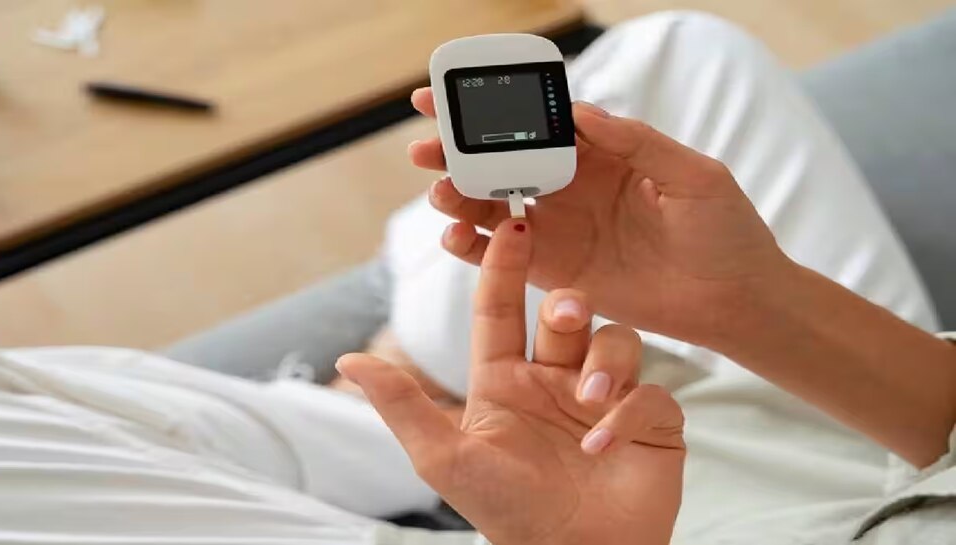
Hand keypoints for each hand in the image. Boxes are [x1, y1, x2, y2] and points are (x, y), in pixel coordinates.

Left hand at [337, 219, 684, 544]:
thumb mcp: (445, 456)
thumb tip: (348, 359)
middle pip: (566, 314)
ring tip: (589, 397)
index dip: (503, 267)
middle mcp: (554, 379)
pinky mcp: (648, 422)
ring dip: (604, 358)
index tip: (512, 225)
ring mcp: (603, 397)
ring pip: (615, 339)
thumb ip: (401, 405)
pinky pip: (651, 392)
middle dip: (566, 305)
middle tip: (563, 316)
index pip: (501, 308)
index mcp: (506, 379)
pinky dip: (630, 411)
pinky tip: (604, 443)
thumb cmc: (504, 510)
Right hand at [409, 88, 791, 347]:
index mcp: (602, 152)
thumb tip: (582, 112)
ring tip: (440, 194)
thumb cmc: (726, 232)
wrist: (733, 301)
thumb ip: (638, 142)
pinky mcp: (554, 270)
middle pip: (502, 161)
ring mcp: (559, 227)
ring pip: (492, 205)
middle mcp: (571, 185)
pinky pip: (501, 254)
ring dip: (458, 197)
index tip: (451, 96)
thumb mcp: (693, 176)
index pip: (538, 120)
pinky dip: (471, 245)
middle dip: (458, 152)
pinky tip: (455, 236)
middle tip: (425, 149)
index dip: (494, 107)